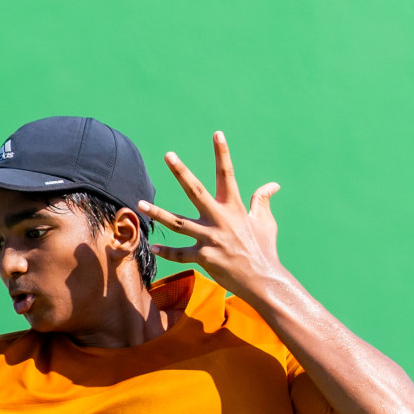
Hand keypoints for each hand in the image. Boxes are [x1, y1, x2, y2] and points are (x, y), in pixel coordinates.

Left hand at [137, 131, 288, 304]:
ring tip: (140, 203)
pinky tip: (153, 246)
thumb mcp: (266, 222)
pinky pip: (180, 254)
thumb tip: (273, 185)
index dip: (222, 153)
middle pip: (196, 190)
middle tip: (168, 155)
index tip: (217, 133)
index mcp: (235, 207)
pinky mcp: (204, 258)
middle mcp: (220, 219)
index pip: (227, 175)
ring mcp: (210, 239)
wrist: (263, 279)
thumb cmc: (265, 249)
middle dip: (181, 172)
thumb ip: (263, 201)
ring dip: (158, 213)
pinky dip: (166, 251)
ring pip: (178, 223)